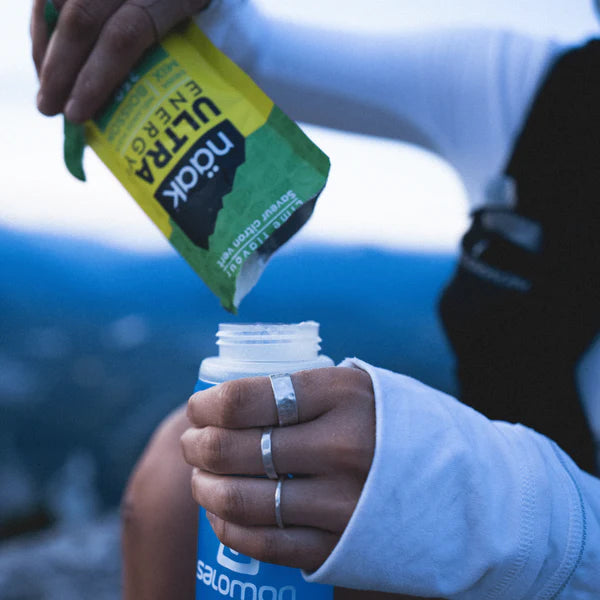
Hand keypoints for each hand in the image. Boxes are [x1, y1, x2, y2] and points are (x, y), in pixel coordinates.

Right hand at [30, 0, 210, 122]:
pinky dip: (46, 20)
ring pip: (60, 0)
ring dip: (46, 46)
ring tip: (45, 86)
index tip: (77, 115)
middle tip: (48, 109)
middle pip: (83, 18)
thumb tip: (148, 120)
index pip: (124, 38)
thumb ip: (191, 61)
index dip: (95, 79)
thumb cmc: (211, 5)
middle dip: (59, 68)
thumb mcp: (209, 28)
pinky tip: (46, 53)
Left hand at [181, 367, 375, 571]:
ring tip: (199, 477)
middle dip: (197, 444)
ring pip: (240, 499)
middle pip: (234, 448)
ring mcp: (340, 501)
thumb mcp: (360, 388)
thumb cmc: (394, 427)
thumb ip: (305, 389)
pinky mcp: (337, 546)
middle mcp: (341, 446)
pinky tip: (220, 513)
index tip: (199, 407)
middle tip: (193, 441)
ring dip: (203, 487)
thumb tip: (235, 396)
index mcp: (343, 395)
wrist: (461, 487)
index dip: (208, 404)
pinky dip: (228, 527)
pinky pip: (263, 543)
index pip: (248, 398)